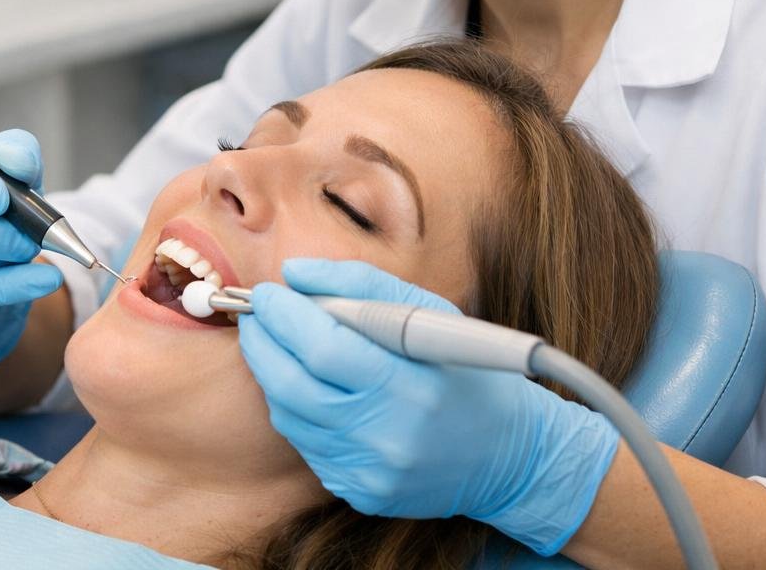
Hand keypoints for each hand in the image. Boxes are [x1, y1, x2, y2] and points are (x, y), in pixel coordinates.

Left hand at [238, 258, 618, 555]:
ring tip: (279, 344)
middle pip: (291, 385)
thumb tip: (294, 273)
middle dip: (262, 341)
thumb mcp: (431, 314)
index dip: (284, 317)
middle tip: (256, 314)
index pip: (323, 349)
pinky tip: (309, 386)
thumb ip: (360, 285)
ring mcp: (370, 472)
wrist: (509, 456)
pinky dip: (296, 408)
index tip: (267, 292)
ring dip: (272, 373)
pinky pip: (306, 444)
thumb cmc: (467, 372)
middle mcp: (387, 437)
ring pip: (289, 415)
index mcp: (412, 387)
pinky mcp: (360, 493)